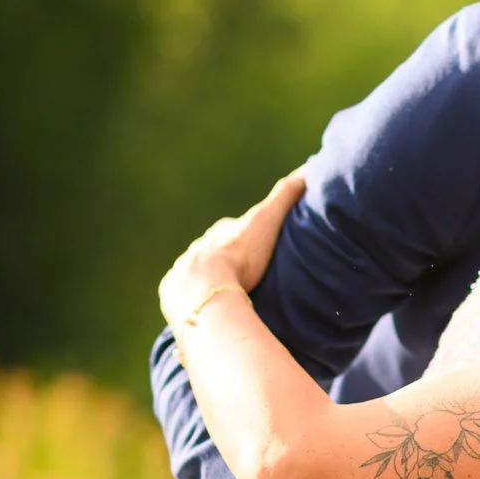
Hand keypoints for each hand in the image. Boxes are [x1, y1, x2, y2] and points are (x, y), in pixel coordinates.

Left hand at [160, 170, 306, 328]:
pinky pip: (185, 297)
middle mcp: (197, 249)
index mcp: (219, 234)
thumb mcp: (266, 222)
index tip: (259, 246)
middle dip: (226, 260)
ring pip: (198, 274)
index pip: (233, 231)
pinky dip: (195, 300)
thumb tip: (307, 169)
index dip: (246, 236)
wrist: (205, 289)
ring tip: (227, 297)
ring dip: (210, 282)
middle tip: (244, 275)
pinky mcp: (172, 295)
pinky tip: (207, 309)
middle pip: (214, 252)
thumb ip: (285, 197)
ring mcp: (183, 272)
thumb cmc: (240, 256)